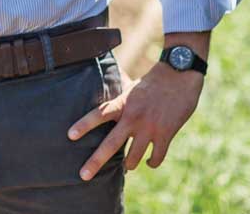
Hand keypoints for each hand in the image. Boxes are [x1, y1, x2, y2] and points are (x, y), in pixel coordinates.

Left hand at [67, 62, 202, 180]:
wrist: (179, 75)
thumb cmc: (152, 81)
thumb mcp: (130, 87)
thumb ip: (118, 97)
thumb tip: (104, 93)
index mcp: (122, 103)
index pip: (98, 114)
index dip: (83, 125)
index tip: (69, 136)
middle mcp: (133, 117)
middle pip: (111, 144)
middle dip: (95, 161)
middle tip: (83, 175)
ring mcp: (149, 127)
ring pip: (133, 158)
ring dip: (129, 165)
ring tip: (127, 167)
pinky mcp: (166, 134)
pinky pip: (156, 157)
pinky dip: (152, 162)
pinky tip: (150, 162)